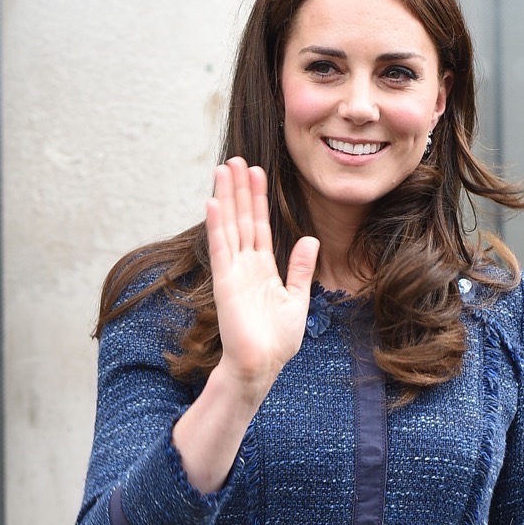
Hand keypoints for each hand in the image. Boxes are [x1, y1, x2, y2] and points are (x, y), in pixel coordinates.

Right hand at [206, 156, 318, 396]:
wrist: (262, 365)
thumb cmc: (278, 340)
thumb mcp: (297, 299)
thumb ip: (301, 269)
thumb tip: (310, 239)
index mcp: (263, 269)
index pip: (259, 226)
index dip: (258, 199)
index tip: (257, 172)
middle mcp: (246, 266)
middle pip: (242, 219)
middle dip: (239, 189)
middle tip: (237, 159)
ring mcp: (233, 272)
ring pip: (229, 226)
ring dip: (226, 198)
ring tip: (223, 169)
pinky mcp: (225, 283)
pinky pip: (220, 249)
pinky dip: (217, 226)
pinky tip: (213, 202)